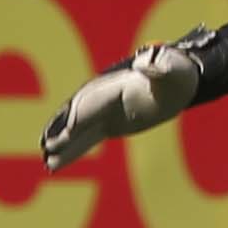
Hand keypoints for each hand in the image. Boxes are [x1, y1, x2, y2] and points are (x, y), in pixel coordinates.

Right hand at [40, 34, 208, 168]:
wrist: (180, 80)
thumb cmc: (178, 72)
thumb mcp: (174, 68)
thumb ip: (160, 66)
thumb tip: (146, 62)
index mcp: (117, 85)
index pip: (94, 102)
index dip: (80, 116)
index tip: (67, 133)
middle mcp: (106, 98)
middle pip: (79, 115)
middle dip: (63, 130)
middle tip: (48, 147)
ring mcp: (105, 111)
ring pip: (79, 131)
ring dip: (63, 146)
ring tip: (48, 164)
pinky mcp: (109, 124)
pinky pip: (86, 139)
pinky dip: (72, 151)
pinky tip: (56, 165)